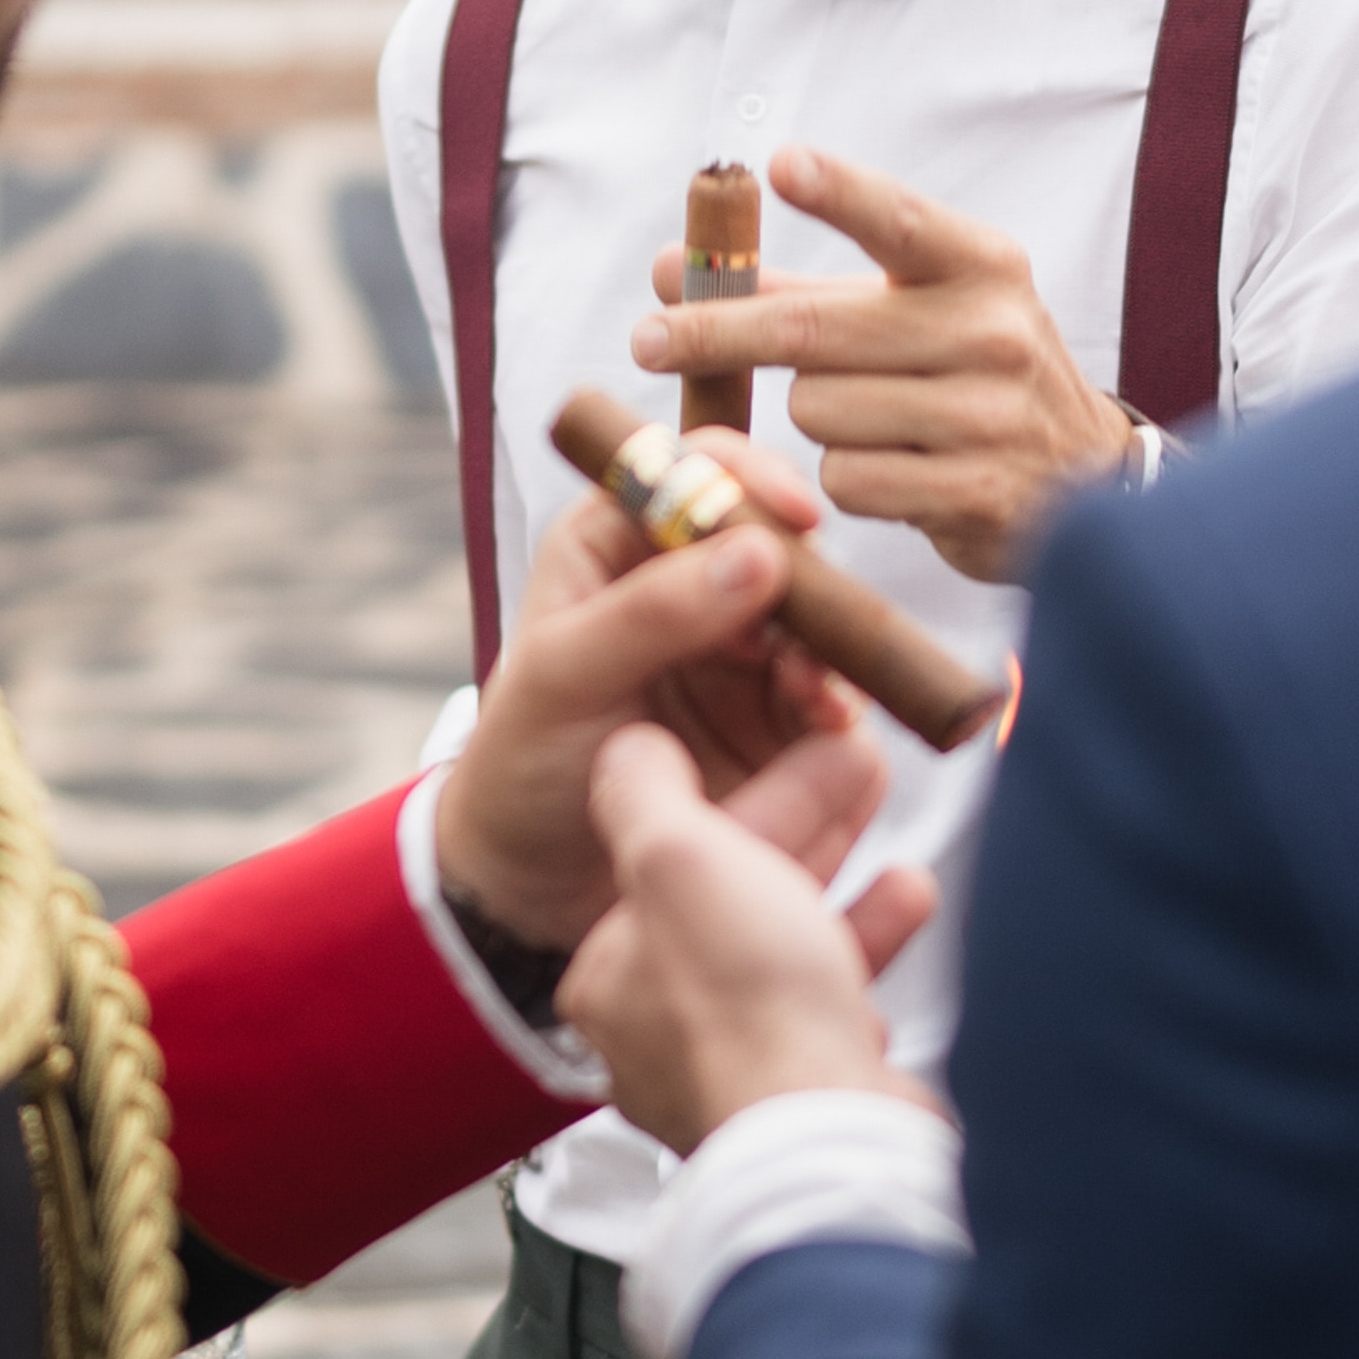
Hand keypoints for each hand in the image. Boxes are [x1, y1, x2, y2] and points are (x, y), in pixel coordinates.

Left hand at [438, 463, 862, 953]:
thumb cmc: (519, 765)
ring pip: (814, 620)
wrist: (531, 885)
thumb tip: (757, 552)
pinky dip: (839, 704)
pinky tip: (829, 726)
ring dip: (830, 648)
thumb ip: (652, 613)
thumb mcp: (564, 680)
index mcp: (613, 544)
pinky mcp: (774, 721)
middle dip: (808, 579)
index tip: (794, 516)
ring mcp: (738, 653)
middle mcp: (686, 586)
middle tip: (822, 624)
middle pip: (775, 544)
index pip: (692, 473)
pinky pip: (829, 694)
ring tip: (815, 696)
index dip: (748, 479)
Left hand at [559, 716, 933, 1151]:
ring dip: (843, 890)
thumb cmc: (750, 1007)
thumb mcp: (674, 856)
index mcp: (609, 980)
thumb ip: (644, 791)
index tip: (787, 751)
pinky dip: (869, 947)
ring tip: (891, 845)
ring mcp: (730, 1072)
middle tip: (852, 777)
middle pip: (731, 903)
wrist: (828, 1134)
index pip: (666, 861)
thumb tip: (629, 749)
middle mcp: (659, 1036)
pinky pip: (832, 1004)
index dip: (739, 796)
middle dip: (800, 835)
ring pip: (786, 952)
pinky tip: (908, 899)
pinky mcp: (799, 1097)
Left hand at [635, 142, 1136, 586]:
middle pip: (814, 330)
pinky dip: (847, 476)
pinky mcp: (972, 492)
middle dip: (718, 333)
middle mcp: (991, 331)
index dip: (841, 192)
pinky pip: (847, 478)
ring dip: (813, 418)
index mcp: (980, 265)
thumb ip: (796, 287)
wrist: (1081, 481)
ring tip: (868, 420)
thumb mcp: (912, 312)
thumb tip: (670, 267)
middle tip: (645, 336)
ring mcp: (987, 415)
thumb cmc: (968, 375)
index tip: (781, 163)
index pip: (902, 219)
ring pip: (820, 410)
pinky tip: (894, 470)